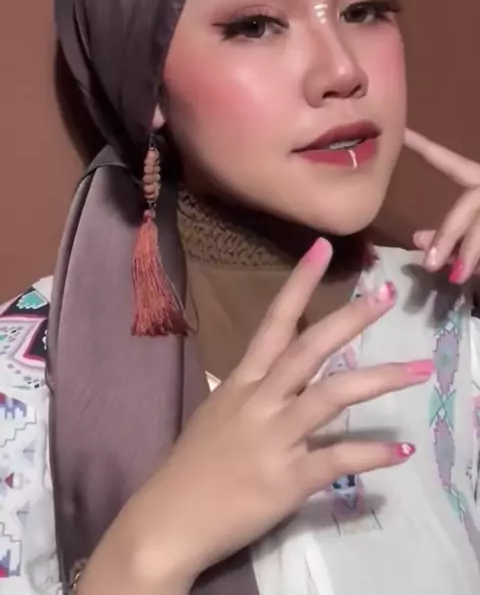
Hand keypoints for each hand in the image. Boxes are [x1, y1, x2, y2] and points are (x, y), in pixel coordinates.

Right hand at [101, 238, 431, 587]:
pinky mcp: (288, 479)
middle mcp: (260, 401)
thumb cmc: (192, 464)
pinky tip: (400, 450)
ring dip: (379, 380)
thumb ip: (246, 389)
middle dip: (350, 320)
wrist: (170, 519)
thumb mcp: (216, 413)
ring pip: (331, 397)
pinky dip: (371, 454)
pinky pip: (337, 460)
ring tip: (418, 369)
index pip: (274, 322)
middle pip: (309, 350)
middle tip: (387, 296)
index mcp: (243, 381)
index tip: (323, 249)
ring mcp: (275, 438)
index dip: (300, 284)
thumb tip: (265, 371)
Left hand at [405, 127, 479, 282]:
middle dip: (449, 235)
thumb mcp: (474, 221)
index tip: (403, 131)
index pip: (448, 162)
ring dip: (473, 254)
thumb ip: (450, 233)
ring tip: (456, 276)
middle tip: (430, 263)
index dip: (425, 148)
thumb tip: (417, 242)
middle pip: (469, 205)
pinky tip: (476, 271)